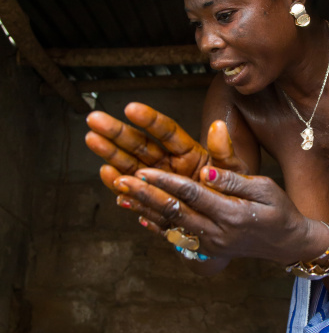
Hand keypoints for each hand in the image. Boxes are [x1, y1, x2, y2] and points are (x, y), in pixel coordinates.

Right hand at [85, 103, 248, 226]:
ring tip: (91, 139)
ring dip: (110, 153)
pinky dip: (119, 184)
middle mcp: (167, 163)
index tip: (131, 108)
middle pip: (140, 144)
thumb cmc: (231, 193)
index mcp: (187, 151)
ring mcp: (156, 181)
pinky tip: (106, 173)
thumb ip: (224, 152)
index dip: (148, 120)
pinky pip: (132, 192)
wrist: (227, 224)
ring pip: (130, 164)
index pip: (166, 131)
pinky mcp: (150, 200)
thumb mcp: (232, 172)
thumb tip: (219, 127)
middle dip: (117, 132)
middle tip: (94, 119)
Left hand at [113, 165, 328, 264]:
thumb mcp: (265, 188)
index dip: (167, 182)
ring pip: (170, 226)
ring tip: (121, 193)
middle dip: (146, 196)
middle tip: (122, 180)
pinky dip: (153, 224)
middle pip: (175, 213)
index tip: (144, 170)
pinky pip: (175, 237)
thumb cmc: (279, 209)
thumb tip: (205, 170)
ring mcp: (210, 245)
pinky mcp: (205, 249)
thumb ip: (233, 180)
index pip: (194, 195)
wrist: (286, 243)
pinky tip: (135, 212)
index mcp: (233, 214)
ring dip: (144, 210)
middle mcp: (218, 234)